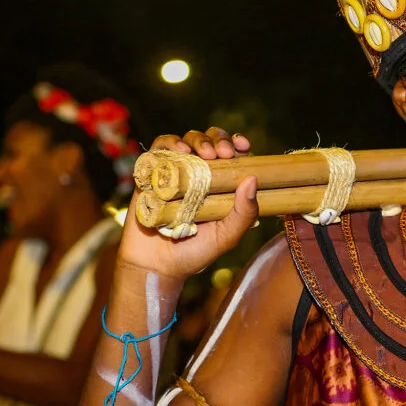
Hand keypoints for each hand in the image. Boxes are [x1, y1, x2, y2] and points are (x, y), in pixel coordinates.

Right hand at [115, 127, 257, 280]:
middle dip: (219, 139)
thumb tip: (253, 179)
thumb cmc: (196, 252)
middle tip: (223, 153)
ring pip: (189, 140)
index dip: (238, 144)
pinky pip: (159, 148)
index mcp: (221, 184)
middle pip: (211, 140)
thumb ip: (245, 213)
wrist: (156, 266)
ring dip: (199, 140)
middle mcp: (200, 174)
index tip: (242, 145)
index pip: (233, 154)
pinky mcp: (152, 173)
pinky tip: (180, 151)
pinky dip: (169, 143)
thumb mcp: (227, 236)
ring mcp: (176, 171)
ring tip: (204, 153)